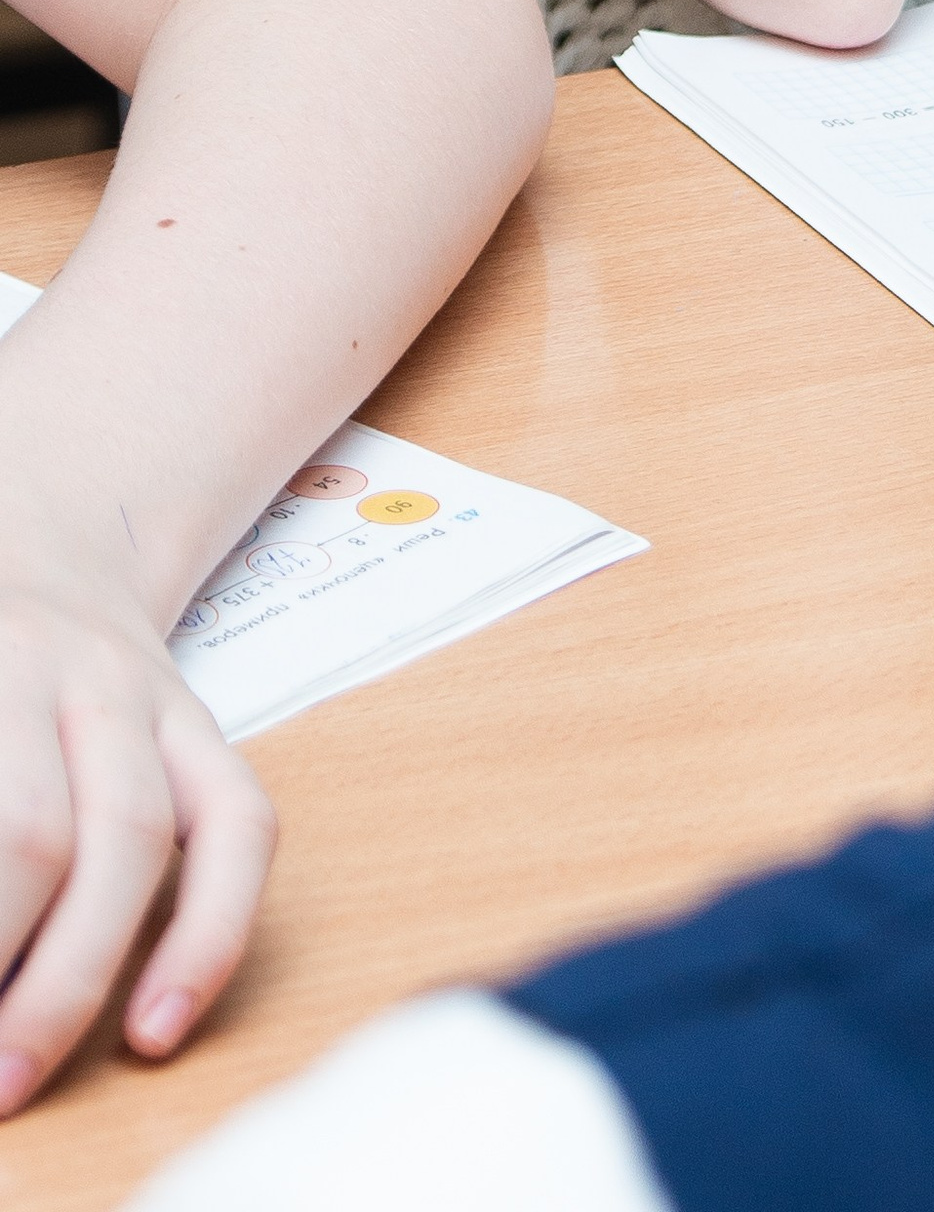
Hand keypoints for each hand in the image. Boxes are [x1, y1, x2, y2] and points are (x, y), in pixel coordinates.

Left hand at [0, 558, 273, 1108]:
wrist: (44, 523)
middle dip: (0, 971)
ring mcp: (143, 696)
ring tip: (17, 1077)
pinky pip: (241, 825)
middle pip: (34, 833)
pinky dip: (209, 934)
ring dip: (75, 979)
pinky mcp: (202, 727)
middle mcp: (58, 668)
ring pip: (136, 838)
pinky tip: (158, 1026)